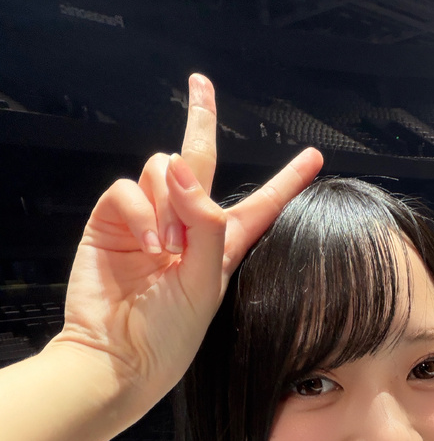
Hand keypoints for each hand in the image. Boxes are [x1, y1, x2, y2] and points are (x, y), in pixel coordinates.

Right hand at [52, 74, 322, 406]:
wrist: (118, 357)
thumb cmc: (170, 334)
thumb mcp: (207, 283)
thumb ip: (206, 224)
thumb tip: (180, 165)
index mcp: (223, 247)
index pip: (262, 205)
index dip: (288, 180)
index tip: (314, 156)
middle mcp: (187, 228)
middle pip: (200, 162)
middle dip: (201, 121)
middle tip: (201, 84)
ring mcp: (148, 221)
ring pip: (162, 171)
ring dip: (169, 202)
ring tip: (167, 249)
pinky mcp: (114, 220)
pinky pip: (128, 188)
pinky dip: (141, 212)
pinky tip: (149, 247)